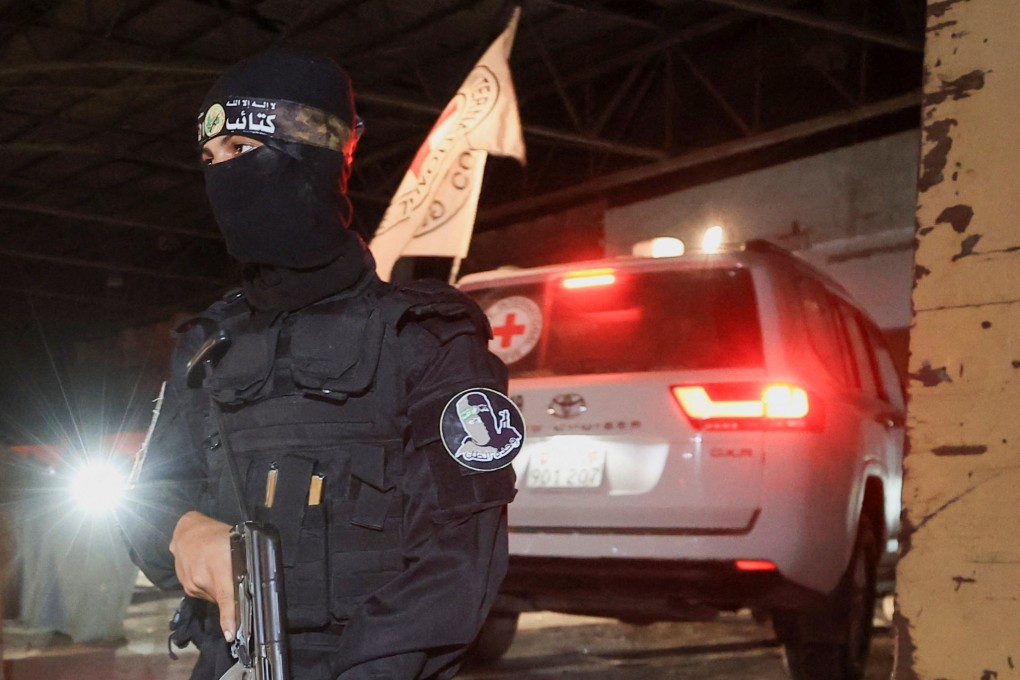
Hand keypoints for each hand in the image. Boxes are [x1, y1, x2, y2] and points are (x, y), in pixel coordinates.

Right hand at [170, 511, 236, 640]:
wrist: (187, 530)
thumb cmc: (217, 534)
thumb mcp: (237, 544)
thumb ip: (241, 565)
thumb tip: (251, 583)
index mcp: (218, 568)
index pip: (226, 598)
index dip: (229, 618)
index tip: (231, 635)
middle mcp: (201, 580)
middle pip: (221, 599)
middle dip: (230, 594)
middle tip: (234, 577)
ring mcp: (191, 584)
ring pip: (211, 597)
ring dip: (218, 588)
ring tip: (218, 569)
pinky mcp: (185, 586)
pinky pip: (202, 592)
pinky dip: (208, 585)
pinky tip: (208, 571)